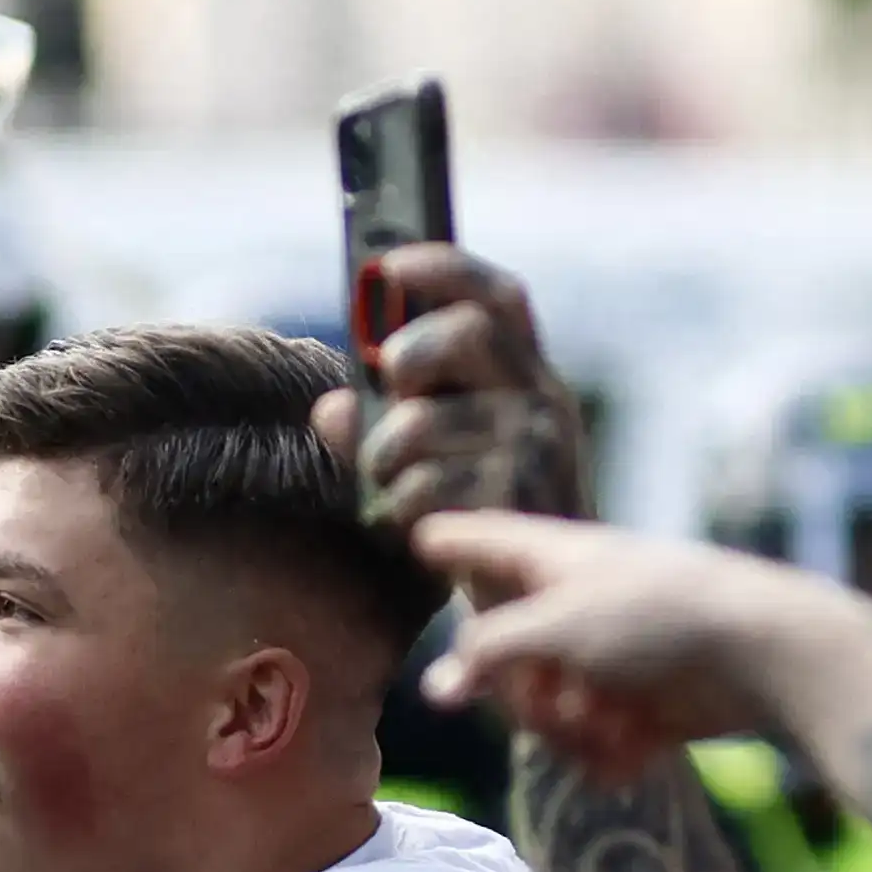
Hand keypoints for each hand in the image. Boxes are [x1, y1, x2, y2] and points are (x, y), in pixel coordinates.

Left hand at [328, 243, 591, 529]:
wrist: (533, 605)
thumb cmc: (477, 517)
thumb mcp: (431, 456)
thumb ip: (381, 421)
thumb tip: (329, 407)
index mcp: (526, 376)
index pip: (499, 297)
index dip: (445, 268)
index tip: (388, 265)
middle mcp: (542, 400)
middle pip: (468, 332)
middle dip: (408, 353)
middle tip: (386, 384)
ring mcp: (538, 447)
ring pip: (425, 420)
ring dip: (383, 456)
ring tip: (387, 482)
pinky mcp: (519, 498)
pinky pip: (427, 483)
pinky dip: (398, 505)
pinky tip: (409, 524)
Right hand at [412, 509, 827, 776]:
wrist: (766, 657)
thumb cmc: (658, 615)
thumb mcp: (557, 624)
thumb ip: (489, 653)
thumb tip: (436, 688)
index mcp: (551, 560)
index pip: (479, 540)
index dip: (446, 543)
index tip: (417, 541)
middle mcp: (574, 607)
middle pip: (503, 660)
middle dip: (527, 697)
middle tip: (559, 704)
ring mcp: (606, 659)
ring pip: (547, 711)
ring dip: (572, 732)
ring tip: (613, 729)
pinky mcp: (640, 706)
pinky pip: (593, 743)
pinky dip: (610, 754)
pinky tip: (637, 756)